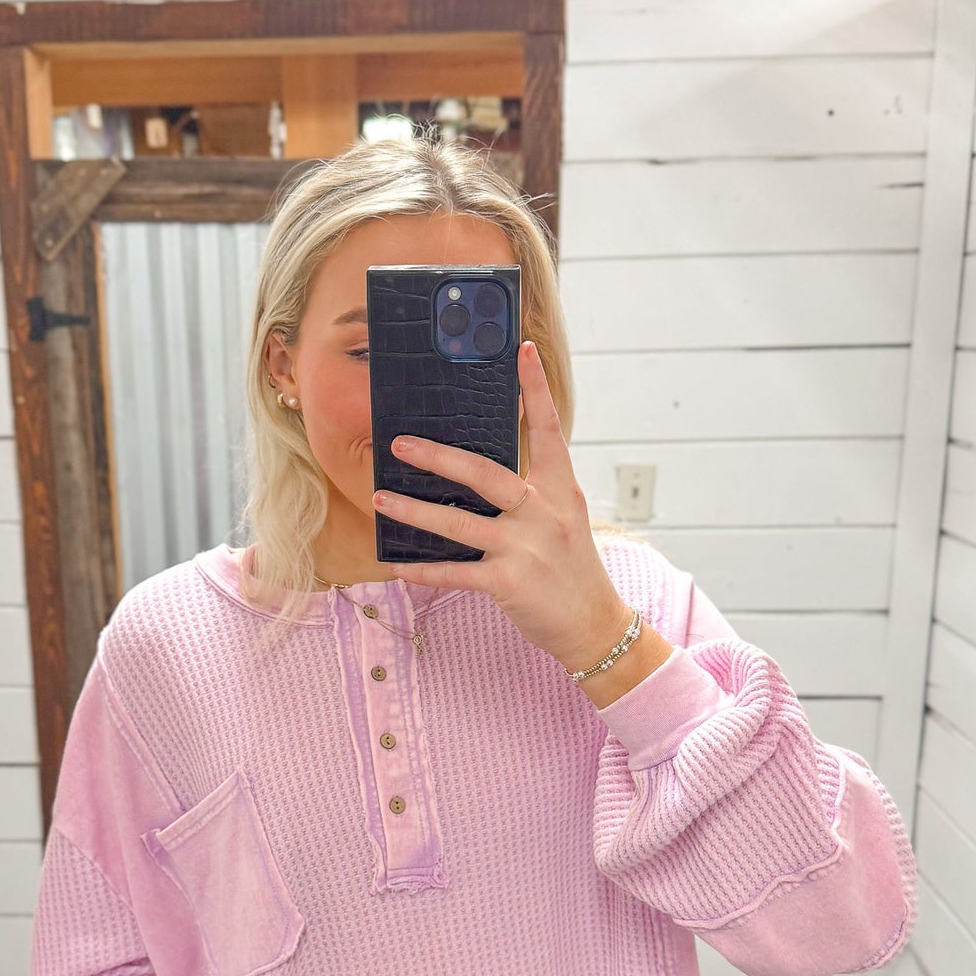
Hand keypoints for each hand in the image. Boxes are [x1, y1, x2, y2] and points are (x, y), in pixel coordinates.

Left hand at [372, 339, 637, 672]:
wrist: (594, 625)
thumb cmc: (573, 569)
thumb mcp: (564, 519)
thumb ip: (532, 493)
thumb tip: (479, 472)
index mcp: (560, 490)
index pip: (548, 430)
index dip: (535, 390)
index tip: (522, 351)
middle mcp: (543, 512)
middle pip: (484, 473)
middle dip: (438, 457)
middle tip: (400, 443)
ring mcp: (525, 547)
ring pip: (457, 522)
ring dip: (413, 511)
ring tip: (380, 497)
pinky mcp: (508, 582)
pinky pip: (455, 572)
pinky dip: (424, 569)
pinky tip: (399, 565)